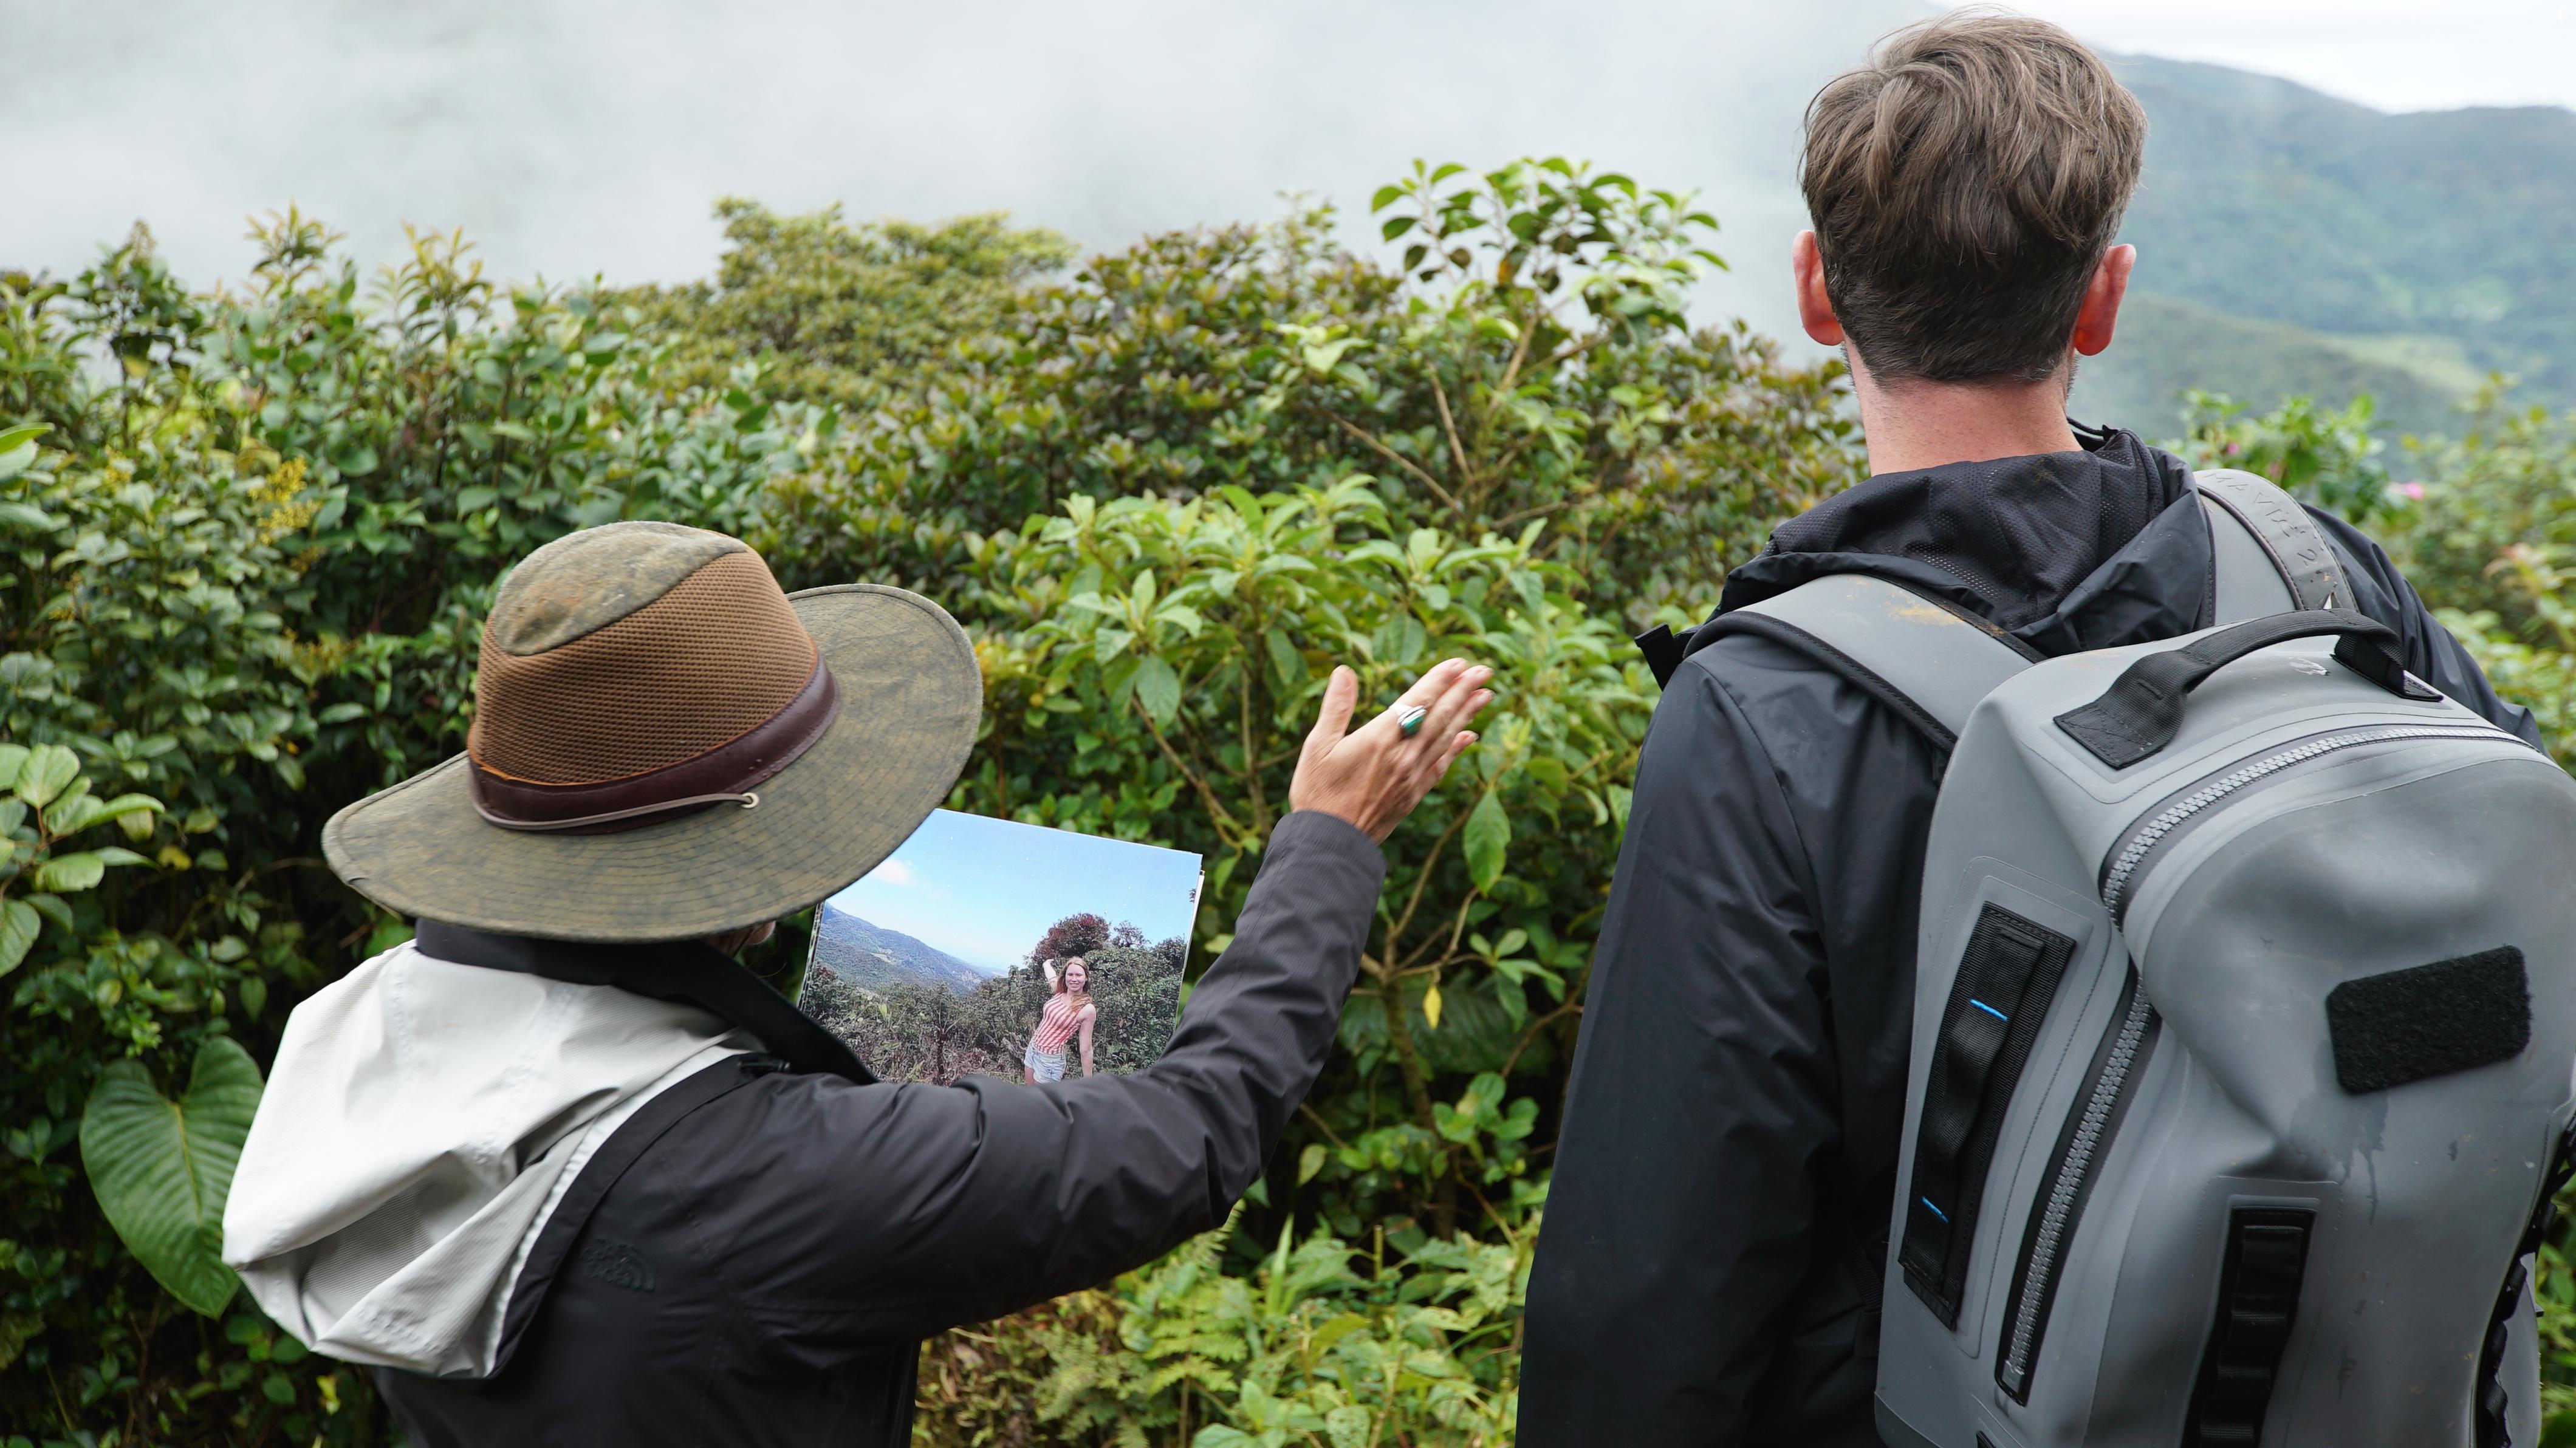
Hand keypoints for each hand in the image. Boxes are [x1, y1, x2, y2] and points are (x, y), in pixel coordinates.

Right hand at [1288, 658, 1492, 842]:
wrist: (1331, 842)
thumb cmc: (1317, 793)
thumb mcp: (1317, 746)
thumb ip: (1336, 707)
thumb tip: (1344, 671)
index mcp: (1380, 738)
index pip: (1417, 701)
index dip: (1440, 680)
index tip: (1459, 663)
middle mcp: (1404, 755)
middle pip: (1440, 716)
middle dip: (1463, 691)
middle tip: (1485, 671)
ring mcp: (1413, 776)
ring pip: (1446, 738)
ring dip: (1467, 714)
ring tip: (1486, 695)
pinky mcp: (1415, 794)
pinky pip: (1442, 765)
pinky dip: (1457, 748)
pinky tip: (1469, 736)